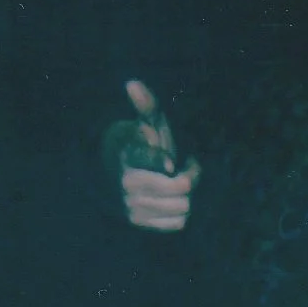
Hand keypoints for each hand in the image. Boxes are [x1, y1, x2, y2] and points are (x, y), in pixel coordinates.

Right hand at [103, 80, 200, 231]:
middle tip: (185, 168)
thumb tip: (132, 83)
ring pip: (183, 206)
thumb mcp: (146, 125)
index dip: (163, 161)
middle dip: (189, 177)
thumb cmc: (141, 146)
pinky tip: (172, 201)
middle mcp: (128, 183)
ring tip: (177, 183)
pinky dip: (180, 213)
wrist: (118, 177)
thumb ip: (146, 106)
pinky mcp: (140, 223)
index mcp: (130, 155)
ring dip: (186, 196)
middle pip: (182, 187)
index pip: (153, 160)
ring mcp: (133, 205)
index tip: (170, 163)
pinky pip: (179, 223)